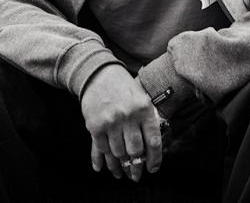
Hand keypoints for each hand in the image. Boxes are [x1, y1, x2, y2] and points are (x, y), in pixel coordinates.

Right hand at [81, 64, 161, 181]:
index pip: (153, 141)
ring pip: (118, 153)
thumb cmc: (123, 87)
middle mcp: (128, 116)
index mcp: (144, 109)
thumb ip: (146, 121)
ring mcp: (110, 122)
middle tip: (136, 175)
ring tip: (122, 172)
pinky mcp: (95, 126)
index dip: (154, 159)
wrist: (98, 74)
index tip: (152, 169)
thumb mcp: (140, 98)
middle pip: (135, 151)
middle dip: (136, 167)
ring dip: (120, 166)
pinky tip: (106, 167)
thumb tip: (150, 149)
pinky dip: (104, 160)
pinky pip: (101, 149)